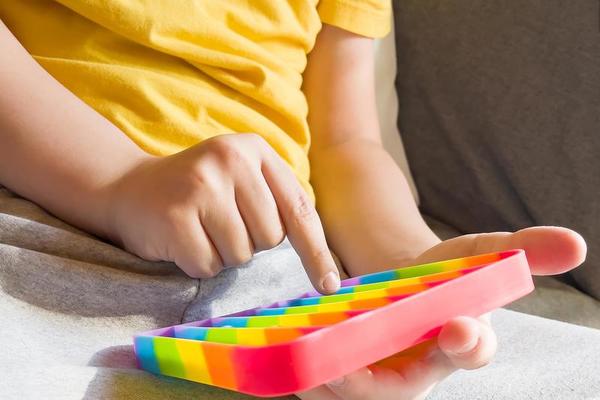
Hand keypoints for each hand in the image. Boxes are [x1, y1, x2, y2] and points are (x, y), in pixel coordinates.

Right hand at [104, 133, 339, 292]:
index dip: (317, 252)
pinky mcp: (176, 214)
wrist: (130, 189)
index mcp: (254, 150)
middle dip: (251, 243)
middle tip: (221, 223)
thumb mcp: (243, 181)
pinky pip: (209, 265)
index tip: (330, 285)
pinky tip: (182, 238)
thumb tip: (325, 262)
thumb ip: (279, 204)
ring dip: (223, 254)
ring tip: (201, 229)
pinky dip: (198, 263)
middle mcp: (230, 159)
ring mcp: (201, 185)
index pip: (299, 209)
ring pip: (241, 255)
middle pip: (271, 236)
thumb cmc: (200, 194)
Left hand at [297, 226, 586, 399]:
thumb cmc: (440, 274)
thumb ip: (521, 250)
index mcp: (456, 341)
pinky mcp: (349, 374)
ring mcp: (381, 375)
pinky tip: (290, 368)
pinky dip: (309, 380)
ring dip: (329, 386)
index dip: (469, 344)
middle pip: (397, 389)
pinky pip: (328, 388)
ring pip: (355, 395)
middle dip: (371, 384)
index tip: (460, 328)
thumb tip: (577, 243)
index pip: (470, 351)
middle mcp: (419, 366)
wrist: (401, 288)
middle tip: (343, 370)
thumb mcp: (476, 254)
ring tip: (305, 369)